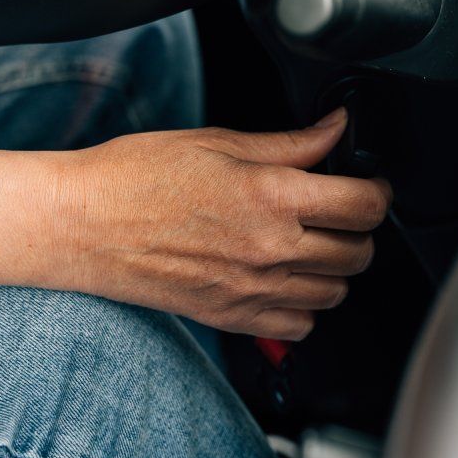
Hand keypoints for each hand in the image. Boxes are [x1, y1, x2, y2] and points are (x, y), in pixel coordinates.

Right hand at [49, 108, 391, 339]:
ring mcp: (253, 289)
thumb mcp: (216, 142)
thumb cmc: (135, 177)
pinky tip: (285, 277)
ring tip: (310, 241)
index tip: (366, 183)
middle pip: (359, 251)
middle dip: (359, 226)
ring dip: (335, 266)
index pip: (364, 204)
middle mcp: (269, 248)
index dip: (376, 190)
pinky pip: (301, 326)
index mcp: (269, 196)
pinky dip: (305, 305)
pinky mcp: (233, 317)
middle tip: (337, 207)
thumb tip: (335, 131)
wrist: (82, 225)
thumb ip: (289, 144)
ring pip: (336, 291)